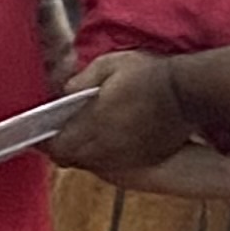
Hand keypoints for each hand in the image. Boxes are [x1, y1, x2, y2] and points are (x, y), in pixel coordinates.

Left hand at [52, 51, 189, 171]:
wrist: (189, 93)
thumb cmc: (149, 75)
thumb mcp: (110, 64)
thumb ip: (81, 80)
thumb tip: (65, 92)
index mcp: (94, 124)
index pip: (57, 147)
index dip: (45, 142)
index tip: (40, 133)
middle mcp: (106, 148)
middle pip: (71, 159)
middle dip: (63, 146)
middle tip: (62, 131)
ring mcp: (125, 158)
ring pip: (90, 164)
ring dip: (83, 152)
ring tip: (85, 134)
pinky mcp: (142, 162)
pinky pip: (112, 166)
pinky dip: (104, 156)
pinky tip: (109, 140)